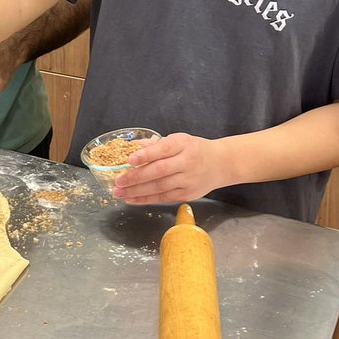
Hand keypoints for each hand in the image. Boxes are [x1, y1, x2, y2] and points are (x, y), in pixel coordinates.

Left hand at [110, 133, 227, 204]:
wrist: (221, 164)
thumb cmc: (194, 149)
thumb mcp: (178, 140)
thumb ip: (156, 145)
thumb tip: (132, 148)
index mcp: (183, 144)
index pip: (163, 149)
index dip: (145, 155)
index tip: (129, 159)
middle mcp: (187, 162)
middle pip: (159, 171)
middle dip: (136, 177)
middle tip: (118, 181)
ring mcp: (188, 180)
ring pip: (159, 187)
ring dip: (137, 191)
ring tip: (119, 192)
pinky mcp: (187, 194)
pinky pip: (164, 197)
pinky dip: (146, 199)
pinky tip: (132, 199)